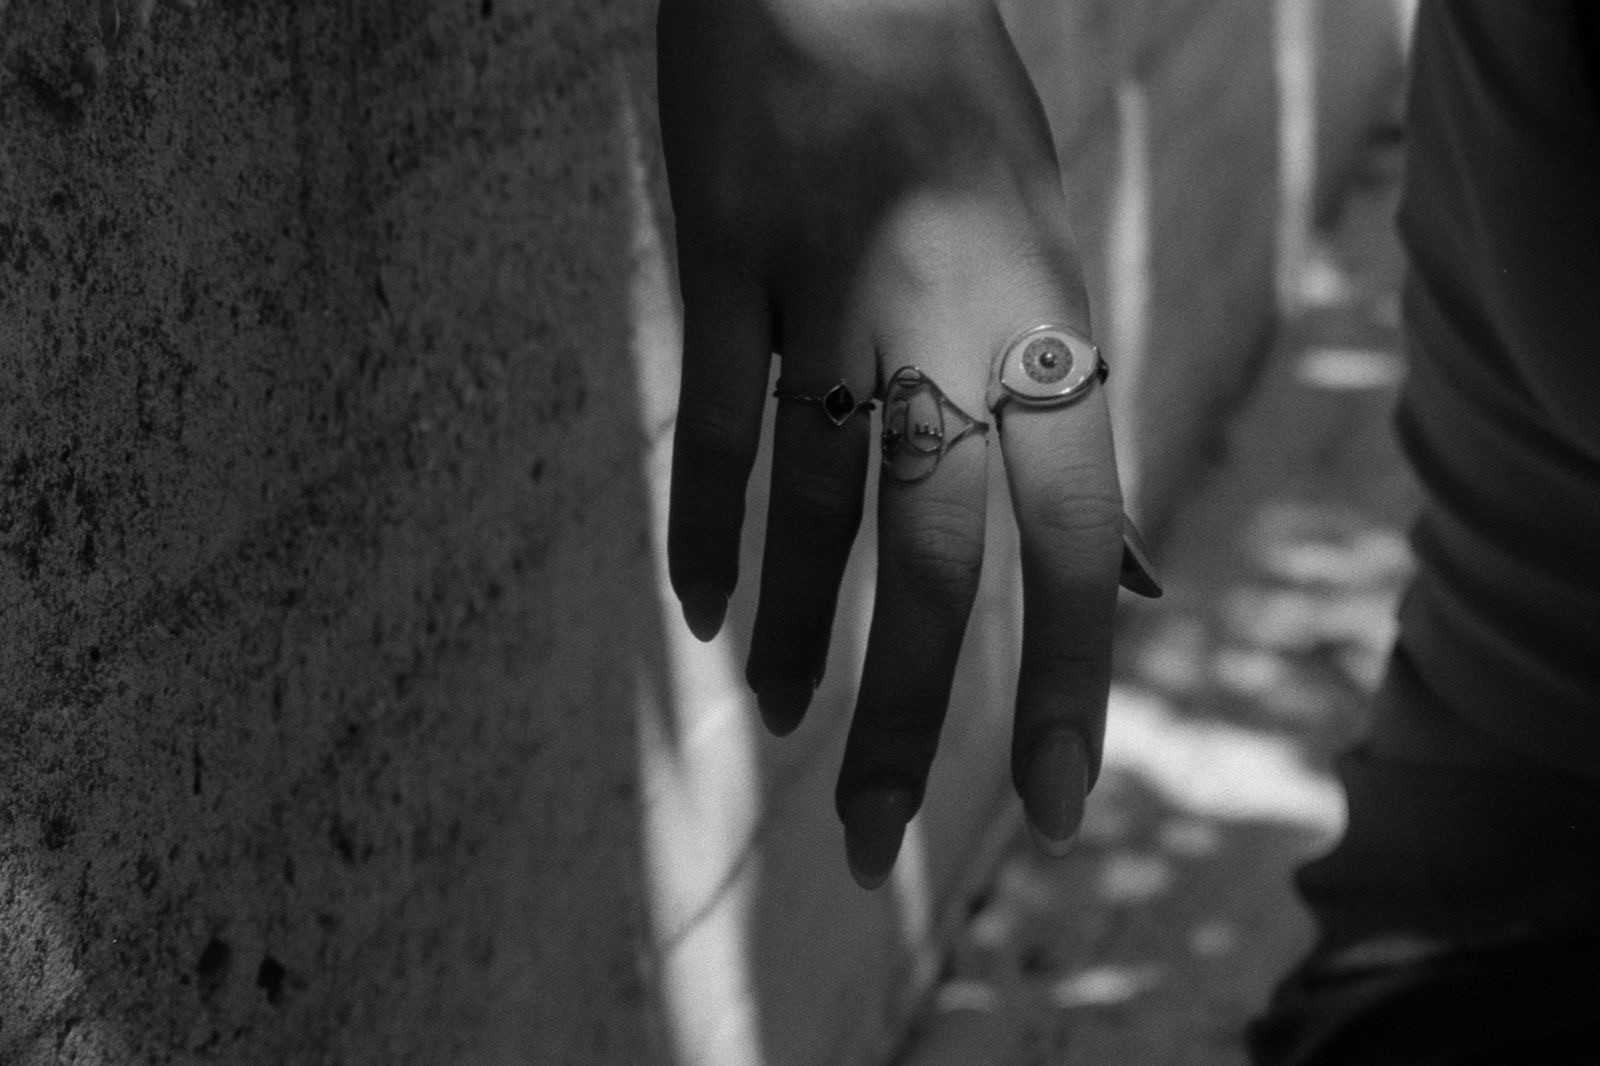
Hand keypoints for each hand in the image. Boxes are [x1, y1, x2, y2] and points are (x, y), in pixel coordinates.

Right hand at [658, 0, 1150, 887]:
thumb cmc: (955, 106)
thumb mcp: (1045, 240)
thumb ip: (1060, 399)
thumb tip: (1104, 569)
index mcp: (1044, 309)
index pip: (1073, 531)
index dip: (1068, 678)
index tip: (1050, 803)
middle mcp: (944, 310)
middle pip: (929, 551)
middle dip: (904, 711)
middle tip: (869, 839)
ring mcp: (824, 280)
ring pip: (808, 500)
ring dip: (797, 630)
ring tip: (784, 720)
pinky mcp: (725, 251)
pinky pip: (714, 419)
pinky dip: (709, 529)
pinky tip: (703, 611)